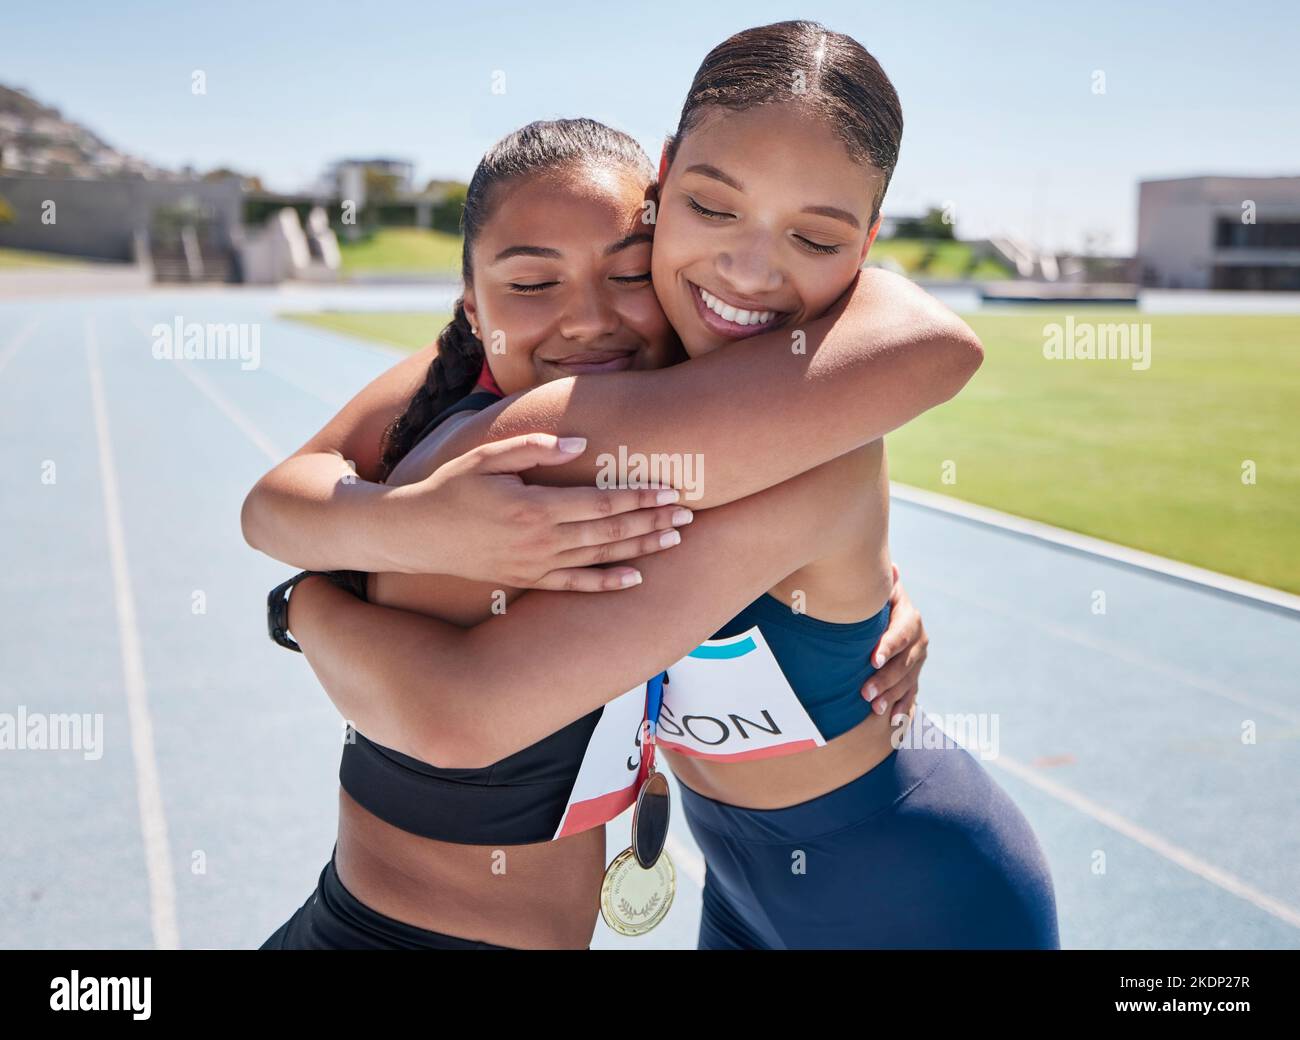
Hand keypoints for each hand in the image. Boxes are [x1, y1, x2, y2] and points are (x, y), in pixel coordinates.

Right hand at [398, 433, 693, 589]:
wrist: (413, 535)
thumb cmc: (449, 487)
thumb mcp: (485, 457)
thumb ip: (534, 448)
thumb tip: (579, 444)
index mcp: (533, 506)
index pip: (599, 502)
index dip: (638, 497)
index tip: (670, 490)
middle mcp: (539, 540)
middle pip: (609, 530)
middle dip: (652, 522)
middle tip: (689, 513)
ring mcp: (534, 564)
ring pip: (600, 557)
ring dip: (640, 548)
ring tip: (676, 539)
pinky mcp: (526, 580)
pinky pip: (575, 584)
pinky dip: (607, 582)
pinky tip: (636, 578)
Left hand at [861, 563, 926, 721]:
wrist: (880, 610)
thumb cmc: (870, 599)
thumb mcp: (876, 590)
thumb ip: (880, 585)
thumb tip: (892, 569)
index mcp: (908, 615)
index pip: (902, 631)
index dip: (889, 646)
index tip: (872, 659)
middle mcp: (918, 638)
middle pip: (905, 661)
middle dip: (886, 678)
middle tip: (865, 692)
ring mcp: (918, 658)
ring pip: (908, 680)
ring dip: (892, 696)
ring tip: (874, 708)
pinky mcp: (913, 675)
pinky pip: (911, 693)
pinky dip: (902, 707)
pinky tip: (892, 719)